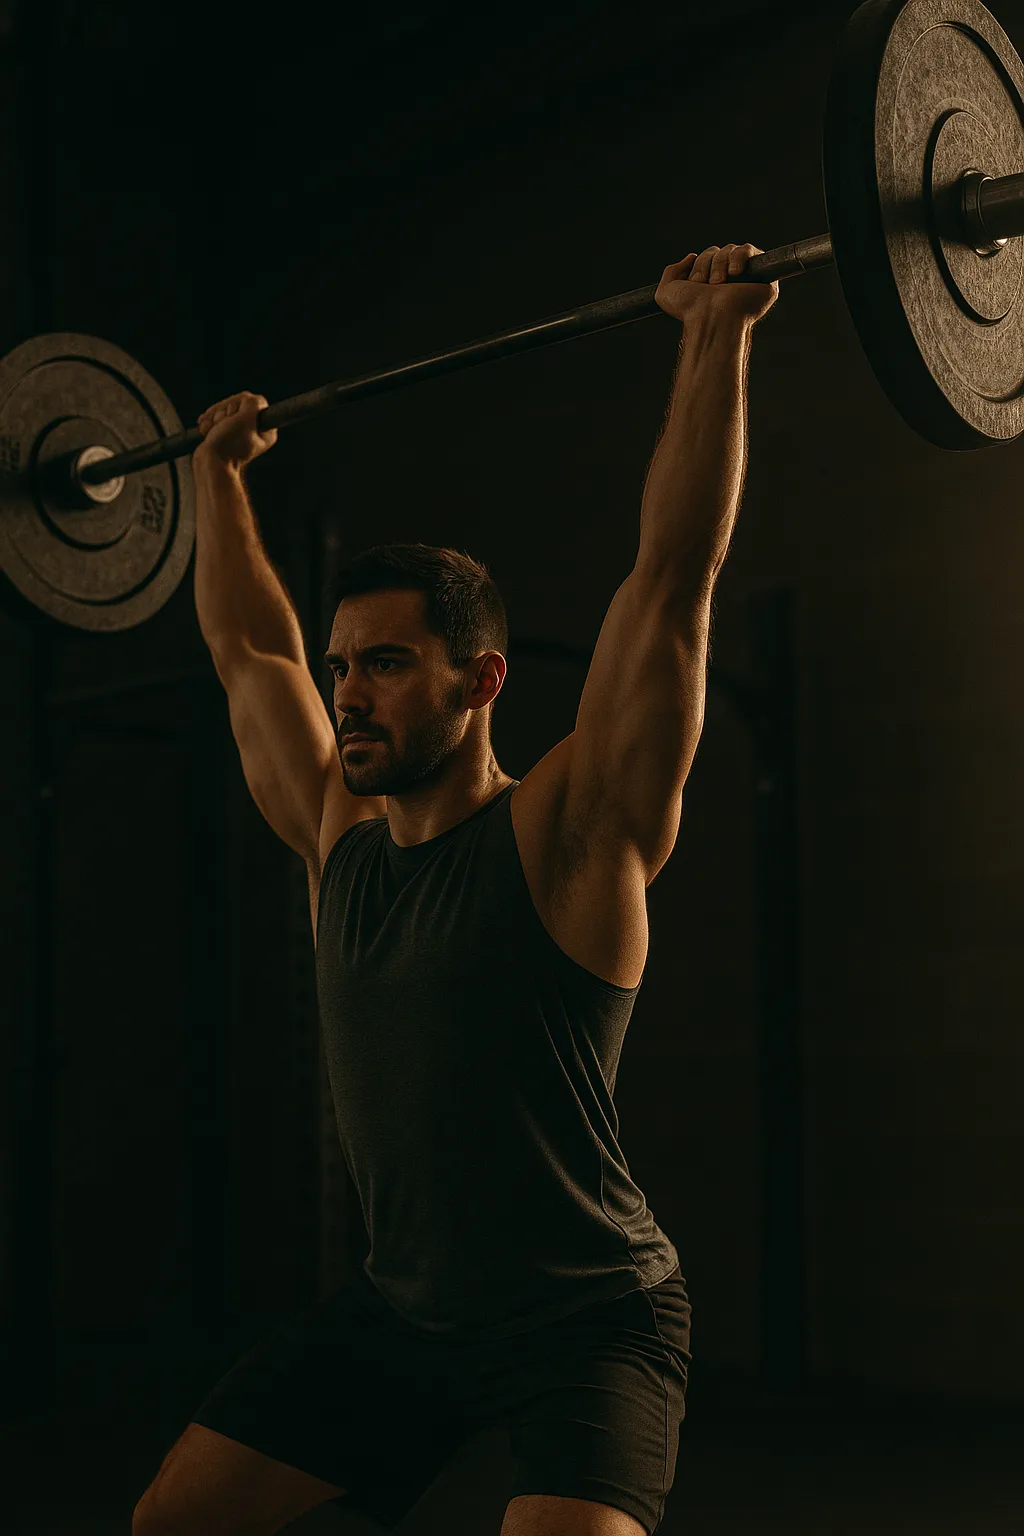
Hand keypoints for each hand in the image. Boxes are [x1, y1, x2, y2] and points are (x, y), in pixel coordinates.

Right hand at [195, 391, 277, 468]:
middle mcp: (254, 430)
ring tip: (214, 432)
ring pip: (224, 409)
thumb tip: (251, 399)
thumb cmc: (227, 446)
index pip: (253, 401)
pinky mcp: (224, 432)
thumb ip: (253, 404)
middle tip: (223, 427)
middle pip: (236, 403)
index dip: (238, 405)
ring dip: (214, 418)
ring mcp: (238, 431)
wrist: (209, 464)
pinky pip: (214, 417)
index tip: (233, 417)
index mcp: (266, 429)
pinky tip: (208, 431)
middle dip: (223, 412)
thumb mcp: (245, 420)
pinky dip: (208, 422)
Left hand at [655, 244, 778, 326]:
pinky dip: (739, 257)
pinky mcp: (763, 276)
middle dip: (708, 264)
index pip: (707, 256)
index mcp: (710, 281)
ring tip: (720, 283)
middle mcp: (728, 278)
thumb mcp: (665, 293)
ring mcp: (747, 277)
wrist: (711, 318)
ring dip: (720, 264)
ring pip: (730, 249)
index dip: (700, 265)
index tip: (695, 283)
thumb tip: (691, 256)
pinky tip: (735, 274)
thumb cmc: (691, 310)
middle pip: (717, 251)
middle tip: (709, 285)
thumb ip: (671, 272)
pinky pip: (749, 250)